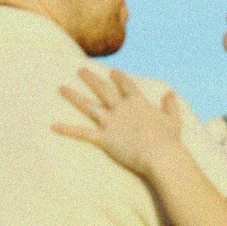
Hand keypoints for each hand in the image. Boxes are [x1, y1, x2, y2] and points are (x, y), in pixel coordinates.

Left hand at [53, 68, 179, 179]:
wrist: (160, 155)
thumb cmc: (169, 140)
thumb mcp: (173, 120)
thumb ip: (170, 106)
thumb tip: (170, 93)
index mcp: (137, 102)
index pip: (126, 85)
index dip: (119, 77)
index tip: (112, 71)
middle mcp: (121, 108)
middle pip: (102, 89)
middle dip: (91, 79)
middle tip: (80, 71)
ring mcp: (110, 122)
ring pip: (88, 105)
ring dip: (74, 96)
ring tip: (61, 88)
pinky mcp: (103, 138)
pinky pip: (82, 132)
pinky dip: (67, 129)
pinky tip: (53, 125)